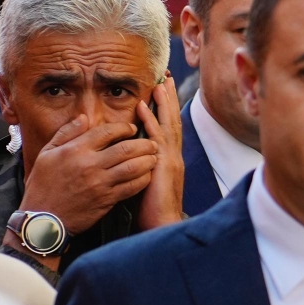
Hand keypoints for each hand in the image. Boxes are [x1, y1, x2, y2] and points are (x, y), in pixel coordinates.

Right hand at [20, 111, 155, 234]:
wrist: (43, 218)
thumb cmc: (43, 185)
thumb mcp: (46, 153)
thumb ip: (66, 133)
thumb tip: (84, 118)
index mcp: (76, 150)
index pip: (107, 131)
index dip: (124, 128)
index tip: (132, 129)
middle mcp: (90, 165)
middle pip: (126, 148)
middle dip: (144, 143)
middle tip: (152, 142)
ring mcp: (100, 183)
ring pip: (133, 167)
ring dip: (148, 160)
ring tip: (154, 157)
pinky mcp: (107, 200)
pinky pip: (131, 187)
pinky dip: (143, 179)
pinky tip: (147, 175)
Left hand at [136, 76, 188, 229]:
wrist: (162, 227)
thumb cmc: (152, 211)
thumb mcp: (146, 183)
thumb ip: (142, 167)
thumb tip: (130, 157)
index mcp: (169, 160)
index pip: (169, 128)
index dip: (167, 108)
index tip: (163, 90)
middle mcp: (173, 156)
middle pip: (172, 120)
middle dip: (169, 98)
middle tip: (166, 76)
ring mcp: (170, 159)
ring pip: (168, 124)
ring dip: (163, 102)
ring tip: (159, 82)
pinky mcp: (163, 165)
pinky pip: (156, 138)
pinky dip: (150, 120)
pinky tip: (144, 106)